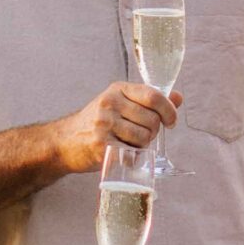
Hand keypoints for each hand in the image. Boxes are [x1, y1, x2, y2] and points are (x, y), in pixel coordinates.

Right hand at [57, 83, 178, 170]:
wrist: (65, 141)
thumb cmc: (97, 122)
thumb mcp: (121, 103)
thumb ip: (149, 100)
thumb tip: (178, 97)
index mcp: (118, 89)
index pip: (153, 95)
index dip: (168, 110)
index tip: (171, 121)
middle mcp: (110, 103)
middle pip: (152, 119)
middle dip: (154, 131)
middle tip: (142, 135)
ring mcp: (104, 123)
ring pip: (144, 137)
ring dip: (143, 144)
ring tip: (130, 143)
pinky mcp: (101, 144)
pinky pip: (132, 152)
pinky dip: (133, 156)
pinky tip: (123, 152)